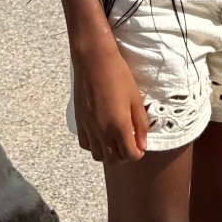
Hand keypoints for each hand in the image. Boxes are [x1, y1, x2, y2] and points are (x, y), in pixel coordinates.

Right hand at [70, 47, 148, 162]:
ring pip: (98, 155)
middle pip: (113, 159)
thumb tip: (142, 144)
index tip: (140, 147)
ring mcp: (89, 128)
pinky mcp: (79, 122)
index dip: (138, 154)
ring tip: (116, 141)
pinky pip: (85, 144)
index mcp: (119, 126)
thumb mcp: (136, 99)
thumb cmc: (118, 76)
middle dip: (124, 157)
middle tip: (130, 145)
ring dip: (109, 153)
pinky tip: (101, 135)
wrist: (94, 61)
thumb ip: (140, 124)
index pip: (130, 155)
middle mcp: (102, 131)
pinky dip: (94, 146)